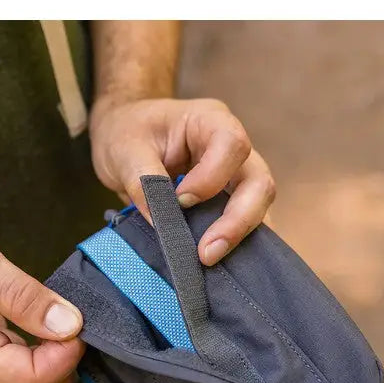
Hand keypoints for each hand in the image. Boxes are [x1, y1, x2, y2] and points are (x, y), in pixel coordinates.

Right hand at [0, 214, 83, 382]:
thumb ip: (21, 294)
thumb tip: (69, 324)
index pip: (34, 379)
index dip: (68, 353)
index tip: (77, 318)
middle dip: (67, 359)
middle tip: (68, 313)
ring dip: (58, 360)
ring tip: (53, 314)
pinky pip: (25, 378)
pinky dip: (46, 358)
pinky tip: (44, 325)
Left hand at [89, 96, 275, 265]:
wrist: (125, 136)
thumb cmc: (128, 131)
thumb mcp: (124, 149)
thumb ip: (143, 182)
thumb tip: (162, 224)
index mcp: (210, 121)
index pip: (231, 144)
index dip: (211, 178)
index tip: (180, 201)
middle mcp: (233, 148)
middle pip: (258, 182)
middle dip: (237, 220)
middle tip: (206, 254)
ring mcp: (237, 175)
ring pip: (259, 206)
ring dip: (239, 235)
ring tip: (209, 259)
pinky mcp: (231, 200)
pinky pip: (247, 223)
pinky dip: (237, 243)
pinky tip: (220, 261)